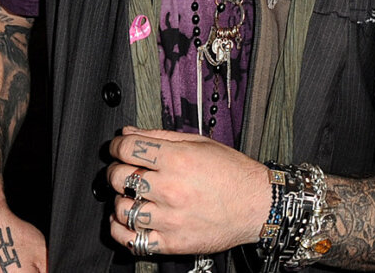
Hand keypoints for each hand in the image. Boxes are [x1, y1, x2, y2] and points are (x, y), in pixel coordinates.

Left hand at [104, 126, 269, 256]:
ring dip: (120, 199)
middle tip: (125, 170)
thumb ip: (162, 137)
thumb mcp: (202, 144)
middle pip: (118, 177)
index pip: (128, 148)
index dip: (118, 145)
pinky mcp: (171, 242)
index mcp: (179, 160)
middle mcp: (171, 188)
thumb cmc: (234, 174)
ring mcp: (170, 218)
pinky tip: (128, 219)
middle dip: (117, 170)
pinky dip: (120, 229)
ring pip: (120, 208)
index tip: (119, 147)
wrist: (257, 205)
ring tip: (132, 195)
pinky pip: (130, 239)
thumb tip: (130, 133)